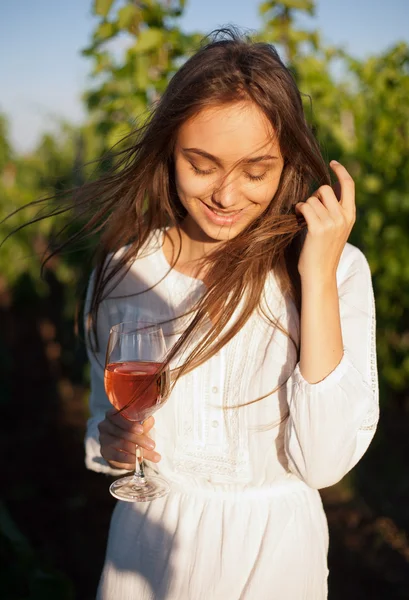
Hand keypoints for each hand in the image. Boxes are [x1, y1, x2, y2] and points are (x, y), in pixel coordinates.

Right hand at [98, 410, 160, 469]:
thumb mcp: (140, 423)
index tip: (141, 430)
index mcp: (112, 414)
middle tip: (152, 446)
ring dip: (137, 451)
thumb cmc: (133, 429)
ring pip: (120, 445)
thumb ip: (145, 422)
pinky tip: (139, 460)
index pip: (117, 416)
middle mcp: (104, 425)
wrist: (124, 445)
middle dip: (138, 440)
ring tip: (153, 456)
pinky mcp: (105, 452)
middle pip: (120, 432)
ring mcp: (103, 439)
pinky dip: (129, 459)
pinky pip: (117, 457)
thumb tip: (149, 421)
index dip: (129, 424)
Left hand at [295, 161, 355, 282]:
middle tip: (310, 209)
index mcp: (350, 215)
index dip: (341, 171)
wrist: (319, 274)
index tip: (333, 163)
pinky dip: (299, 210)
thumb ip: (334, 211)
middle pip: (325, 188)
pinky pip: (305, 206)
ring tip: (304, 218)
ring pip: (313, 198)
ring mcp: (332, 222)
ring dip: (305, 205)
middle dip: (314, 195)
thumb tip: (324, 190)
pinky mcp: (318, 228)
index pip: (349, 185)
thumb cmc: (322, 251)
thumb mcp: (335, 229)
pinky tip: (298, 218)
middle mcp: (343, 217)